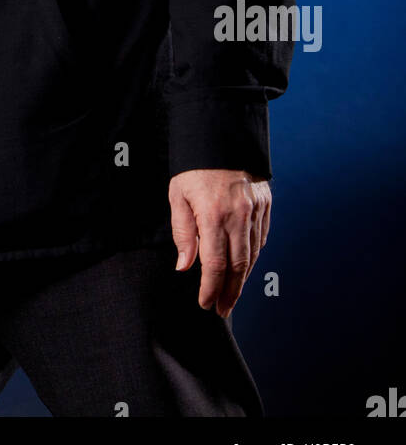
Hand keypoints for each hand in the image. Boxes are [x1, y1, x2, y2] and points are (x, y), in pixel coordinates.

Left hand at [168, 168, 270, 316]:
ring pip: (253, 254)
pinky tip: (245, 267)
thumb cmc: (193, 166)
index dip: (211, 288)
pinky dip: (254, 257)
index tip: (206, 304)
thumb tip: (185, 267)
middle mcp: (239, 215)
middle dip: (230, 292)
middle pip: (238, 266)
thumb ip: (183, 232)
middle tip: (222, 310)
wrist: (220, 134)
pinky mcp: (265, 203)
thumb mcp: (178, 195)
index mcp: (213, 214)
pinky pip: (261, 238)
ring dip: (243, 279)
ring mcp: (256, 209)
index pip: (215, 264)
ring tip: (232, 295)